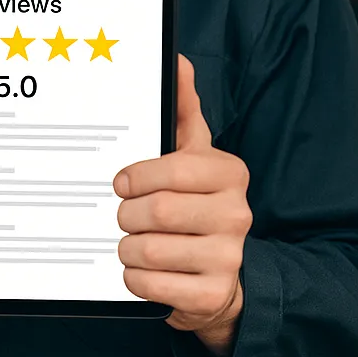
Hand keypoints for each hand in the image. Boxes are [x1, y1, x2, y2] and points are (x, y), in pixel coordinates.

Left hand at [113, 54, 250, 355]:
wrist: (218, 275)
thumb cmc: (194, 203)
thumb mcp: (192, 155)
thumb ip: (183, 109)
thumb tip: (178, 60)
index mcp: (229, 173)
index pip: (173, 170)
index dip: (136, 178)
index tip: (121, 183)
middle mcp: (236, 213)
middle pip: (157, 212)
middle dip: (127, 215)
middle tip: (124, 216)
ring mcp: (228, 257)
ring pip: (148, 250)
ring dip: (126, 247)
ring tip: (133, 243)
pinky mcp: (212, 295)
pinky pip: (150, 284)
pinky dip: (134, 277)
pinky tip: (142, 270)